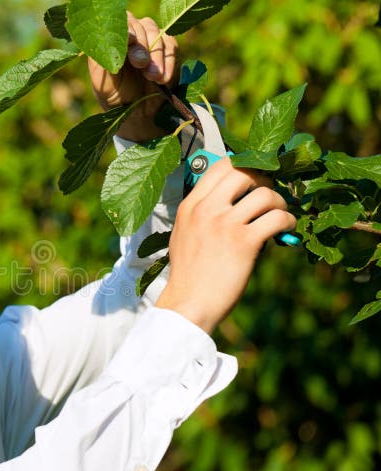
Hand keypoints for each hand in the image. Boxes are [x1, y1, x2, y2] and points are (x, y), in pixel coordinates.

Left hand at [88, 13, 177, 140]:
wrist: (137, 113)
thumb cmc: (115, 96)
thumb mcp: (103, 83)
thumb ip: (104, 63)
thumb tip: (109, 45)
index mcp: (113, 40)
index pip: (120, 24)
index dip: (126, 30)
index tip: (130, 41)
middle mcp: (132, 35)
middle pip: (140, 26)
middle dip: (142, 46)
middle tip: (141, 64)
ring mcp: (151, 41)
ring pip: (157, 34)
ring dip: (156, 55)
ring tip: (153, 77)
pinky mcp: (168, 50)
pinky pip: (172, 47)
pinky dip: (169, 63)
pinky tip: (163, 79)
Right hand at [155, 160, 296, 333]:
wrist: (189, 303)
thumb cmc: (189, 274)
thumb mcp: (184, 234)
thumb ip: (201, 213)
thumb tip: (231, 199)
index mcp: (190, 206)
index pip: (220, 166)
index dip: (244, 165)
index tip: (254, 177)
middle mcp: (206, 210)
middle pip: (245, 172)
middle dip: (264, 180)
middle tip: (268, 196)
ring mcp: (225, 224)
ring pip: (265, 194)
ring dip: (280, 202)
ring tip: (280, 215)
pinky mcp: (244, 242)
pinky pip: (277, 218)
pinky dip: (288, 221)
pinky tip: (286, 230)